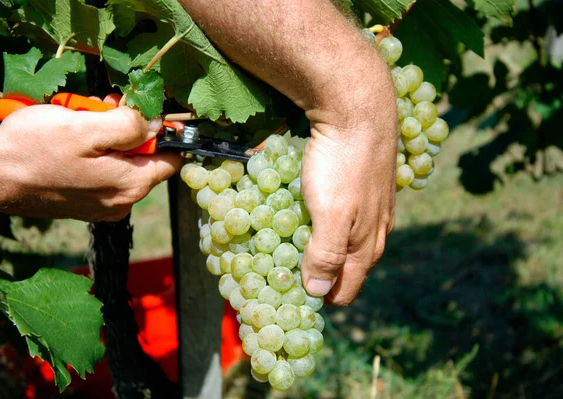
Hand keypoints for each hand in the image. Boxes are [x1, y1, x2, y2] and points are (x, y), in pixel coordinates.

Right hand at [0, 99, 180, 220]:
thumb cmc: (35, 149)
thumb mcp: (86, 127)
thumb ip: (130, 126)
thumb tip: (158, 123)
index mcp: (131, 185)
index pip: (172, 159)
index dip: (162, 132)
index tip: (141, 113)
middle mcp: (123, 201)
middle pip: (144, 158)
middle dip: (127, 130)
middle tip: (101, 109)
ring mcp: (103, 205)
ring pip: (121, 162)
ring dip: (106, 137)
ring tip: (80, 121)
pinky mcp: (85, 204)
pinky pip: (102, 172)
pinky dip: (93, 153)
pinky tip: (72, 141)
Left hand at [300, 103, 397, 305]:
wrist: (358, 108)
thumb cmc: (342, 164)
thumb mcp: (331, 214)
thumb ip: (326, 255)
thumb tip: (318, 293)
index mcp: (367, 245)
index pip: (346, 289)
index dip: (319, 297)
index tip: (289, 293)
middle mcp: (376, 230)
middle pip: (347, 267)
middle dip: (320, 274)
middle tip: (286, 270)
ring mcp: (373, 206)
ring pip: (347, 239)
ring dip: (322, 247)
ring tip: (293, 243)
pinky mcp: (365, 184)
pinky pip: (345, 214)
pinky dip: (326, 221)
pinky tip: (311, 211)